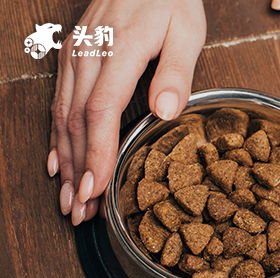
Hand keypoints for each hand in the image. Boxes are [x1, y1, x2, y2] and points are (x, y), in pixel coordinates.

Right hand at [49, 0, 205, 224]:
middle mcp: (90, 55)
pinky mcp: (74, 56)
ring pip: (63, 115)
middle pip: (77, 121)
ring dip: (66, 160)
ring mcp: (77, 55)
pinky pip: (60, 100)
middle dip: (78, 170)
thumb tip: (166, 111)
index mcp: (121, 51)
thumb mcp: (187, 29)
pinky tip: (59, 162)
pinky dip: (58, 136)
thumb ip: (176, 71)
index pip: (101, 111)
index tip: (95, 188)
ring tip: (70, 199)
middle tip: (81, 212)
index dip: (97, 154)